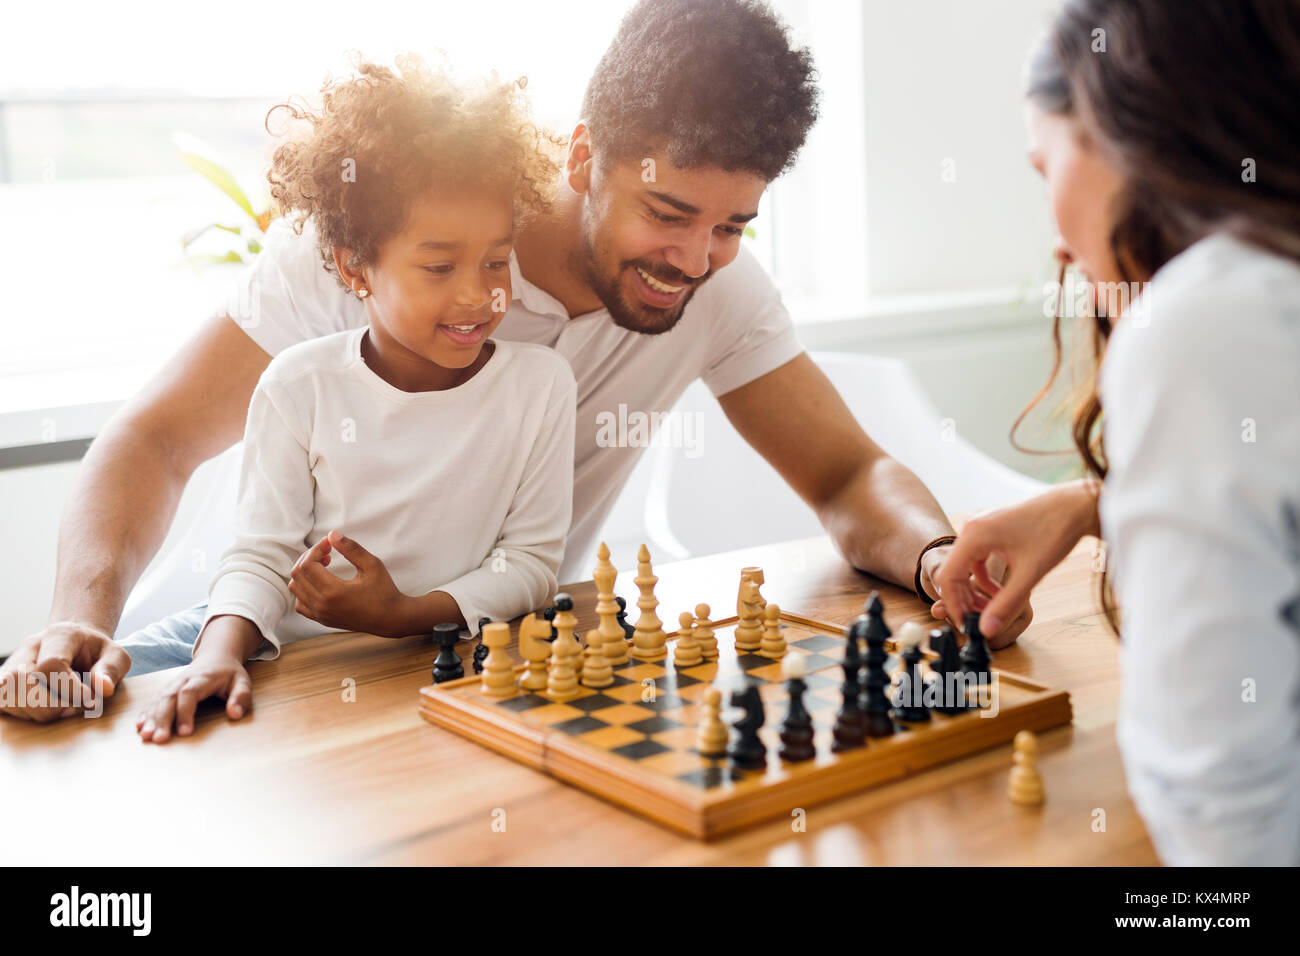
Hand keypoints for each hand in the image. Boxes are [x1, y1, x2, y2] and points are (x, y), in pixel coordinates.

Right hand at [0, 622, 130, 720]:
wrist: (78, 644)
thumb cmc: (96, 652)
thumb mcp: (115, 655)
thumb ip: (111, 669)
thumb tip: (103, 689)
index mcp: (59, 635)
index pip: (51, 664)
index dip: (69, 689)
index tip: (90, 700)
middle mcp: (29, 648)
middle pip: (24, 682)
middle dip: (51, 705)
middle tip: (75, 709)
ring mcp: (12, 665)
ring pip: (10, 696)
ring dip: (38, 713)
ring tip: (63, 709)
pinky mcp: (4, 683)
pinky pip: (2, 704)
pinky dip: (22, 714)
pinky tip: (43, 711)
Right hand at [136, 654, 251, 742]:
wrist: (216, 656)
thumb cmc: (229, 673)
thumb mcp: (242, 681)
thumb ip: (241, 696)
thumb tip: (235, 715)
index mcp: (202, 678)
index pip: (189, 693)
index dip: (185, 712)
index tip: (186, 733)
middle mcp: (183, 680)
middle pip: (169, 698)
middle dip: (163, 719)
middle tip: (160, 739)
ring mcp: (173, 684)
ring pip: (158, 700)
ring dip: (151, 718)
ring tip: (146, 736)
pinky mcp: (167, 690)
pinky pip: (153, 701)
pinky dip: (146, 714)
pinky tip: (140, 727)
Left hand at [288, 530, 411, 636]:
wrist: (390, 618)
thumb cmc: (384, 591)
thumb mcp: (372, 565)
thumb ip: (351, 548)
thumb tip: (331, 534)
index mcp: (334, 592)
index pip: (308, 564)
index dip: (316, 549)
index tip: (329, 543)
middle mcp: (322, 605)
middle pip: (297, 574)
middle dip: (309, 557)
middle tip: (327, 551)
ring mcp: (320, 614)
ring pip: (295, 588)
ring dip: (305, 572)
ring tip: (324, 565)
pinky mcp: (322, 619)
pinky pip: (300, 603)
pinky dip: (304, 589)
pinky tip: (320, 581)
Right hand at [931, 482, 1099, 645]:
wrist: (1075, 506)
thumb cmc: (1055, 531)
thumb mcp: (1030, 574)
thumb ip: (1006, 604)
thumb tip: (986, 630)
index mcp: (974, 535)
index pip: (948, 577)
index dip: (954, 605)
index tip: (966, 625)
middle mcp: (972, 528)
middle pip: (953, 572)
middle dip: (964, 599)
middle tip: (979, 622)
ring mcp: (980, 526)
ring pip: (965, 566)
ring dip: (974, 590)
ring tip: (991, 609)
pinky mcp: (991, 529)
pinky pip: (977, 558)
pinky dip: (983, 577)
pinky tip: (999, 591)